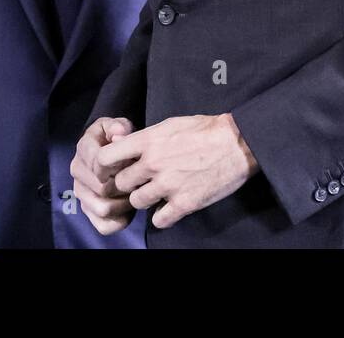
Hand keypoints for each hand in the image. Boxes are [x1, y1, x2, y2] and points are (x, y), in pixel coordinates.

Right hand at [70, 117, 137, 234]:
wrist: (112, 152)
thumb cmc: (118, 139)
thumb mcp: (119, 125)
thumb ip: (119, 127)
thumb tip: (119, 134)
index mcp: (83, 148)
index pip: (99, 162)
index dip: (119, 164)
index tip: (131, 161)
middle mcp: (77, 170)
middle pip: (102, 187)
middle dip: (124, 185)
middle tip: (138, 180)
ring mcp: (80, 192)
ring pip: (103, 208)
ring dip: (123, 203)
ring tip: (133, 193)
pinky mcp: (87, 210)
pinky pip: (104, 225)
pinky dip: (119, 220)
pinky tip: (127, 208)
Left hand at [103, 114, 258, 228]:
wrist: (238, 143)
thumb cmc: (205, 129)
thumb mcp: (170, 124)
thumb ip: (143, 136)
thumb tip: (117, 141)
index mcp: (148, 141)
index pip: (106, 157)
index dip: (105, 166)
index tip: (113, 169)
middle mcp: (153, 163)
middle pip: (121, 183)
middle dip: (129, 183)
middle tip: (141, 182)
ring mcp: (168, 185)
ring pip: (137, 202)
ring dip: (145, 199)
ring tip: (158, 193)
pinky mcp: (185, 203)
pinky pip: (159, 220)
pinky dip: (163, 215)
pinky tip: (170, 206)